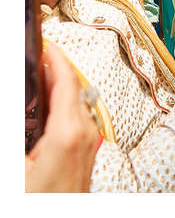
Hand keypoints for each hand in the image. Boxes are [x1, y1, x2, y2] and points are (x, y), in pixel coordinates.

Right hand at [25, 43, 99, 192]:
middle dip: (58, 70)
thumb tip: (16, 108)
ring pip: (80, 105)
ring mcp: (89, 147)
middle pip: (75, 90)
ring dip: (63, 89)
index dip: (56, 58)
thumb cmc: (36, 201)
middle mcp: (85, 136)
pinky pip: (81, 121)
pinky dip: (67, 107)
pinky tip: (52, 111)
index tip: (45, 43)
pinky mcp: (88, 158)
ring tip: (43, 79)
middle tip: (40, 58)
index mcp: (68, 133)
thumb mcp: (15, 167)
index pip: (66, 81)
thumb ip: (16, 130)